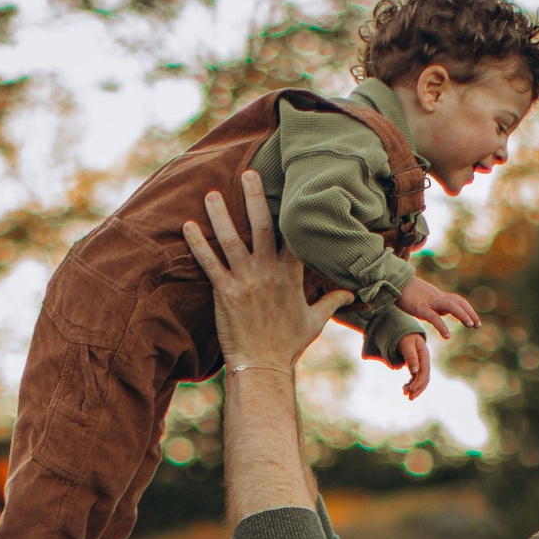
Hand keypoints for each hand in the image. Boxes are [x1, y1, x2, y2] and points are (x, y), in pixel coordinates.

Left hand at [181, 172, 348, 367]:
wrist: (263, 367)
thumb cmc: (288, 344)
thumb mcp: (314, 321)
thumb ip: (331, 302)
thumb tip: (351, 294)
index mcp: (291, 274)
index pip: (295, 233)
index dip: (293, 207)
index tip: (289, 183)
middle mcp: (269, 271)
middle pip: (263, 225)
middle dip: (255, 197)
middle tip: (249, 172)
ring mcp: (246, 280)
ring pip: (232, 239)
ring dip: (220, 215)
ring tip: (211, 194)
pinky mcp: (225, 292)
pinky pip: (209, 262)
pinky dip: (198, 244)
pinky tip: (187, 226)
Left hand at [392, 327, 432, 398]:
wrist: (404, 333)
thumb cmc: (404, 337)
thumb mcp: (406, 345)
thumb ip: (411, 357)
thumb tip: (415, 372)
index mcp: (424, 354)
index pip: (424, 371)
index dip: (418, 382)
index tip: (410, 390)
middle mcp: (425, 360)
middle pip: (425, 378)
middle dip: (417, 388)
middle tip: (408, 397)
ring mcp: (422, 364)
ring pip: (422, 380)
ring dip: (415, 388)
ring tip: (406, 395)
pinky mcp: (417, 367)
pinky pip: (417, 378)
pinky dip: (412, 385)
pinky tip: (405, 389)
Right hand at [399, 274, 480, 339]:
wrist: (392, 283)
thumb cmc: (405, 293)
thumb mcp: (423, 300)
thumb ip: (434, 306)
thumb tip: (442, 313)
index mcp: (437, 296)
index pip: (458, 301)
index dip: (468, 309)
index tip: (476, 321)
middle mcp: (436, 297)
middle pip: (458, 302)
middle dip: (469, 313)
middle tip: (477, 325)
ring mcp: (429, 302)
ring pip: (450, 305)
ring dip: (462, 314)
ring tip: (470, 325)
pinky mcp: (419, 308)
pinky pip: (433, 317)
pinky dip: (442, 326)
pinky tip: (447, 336)